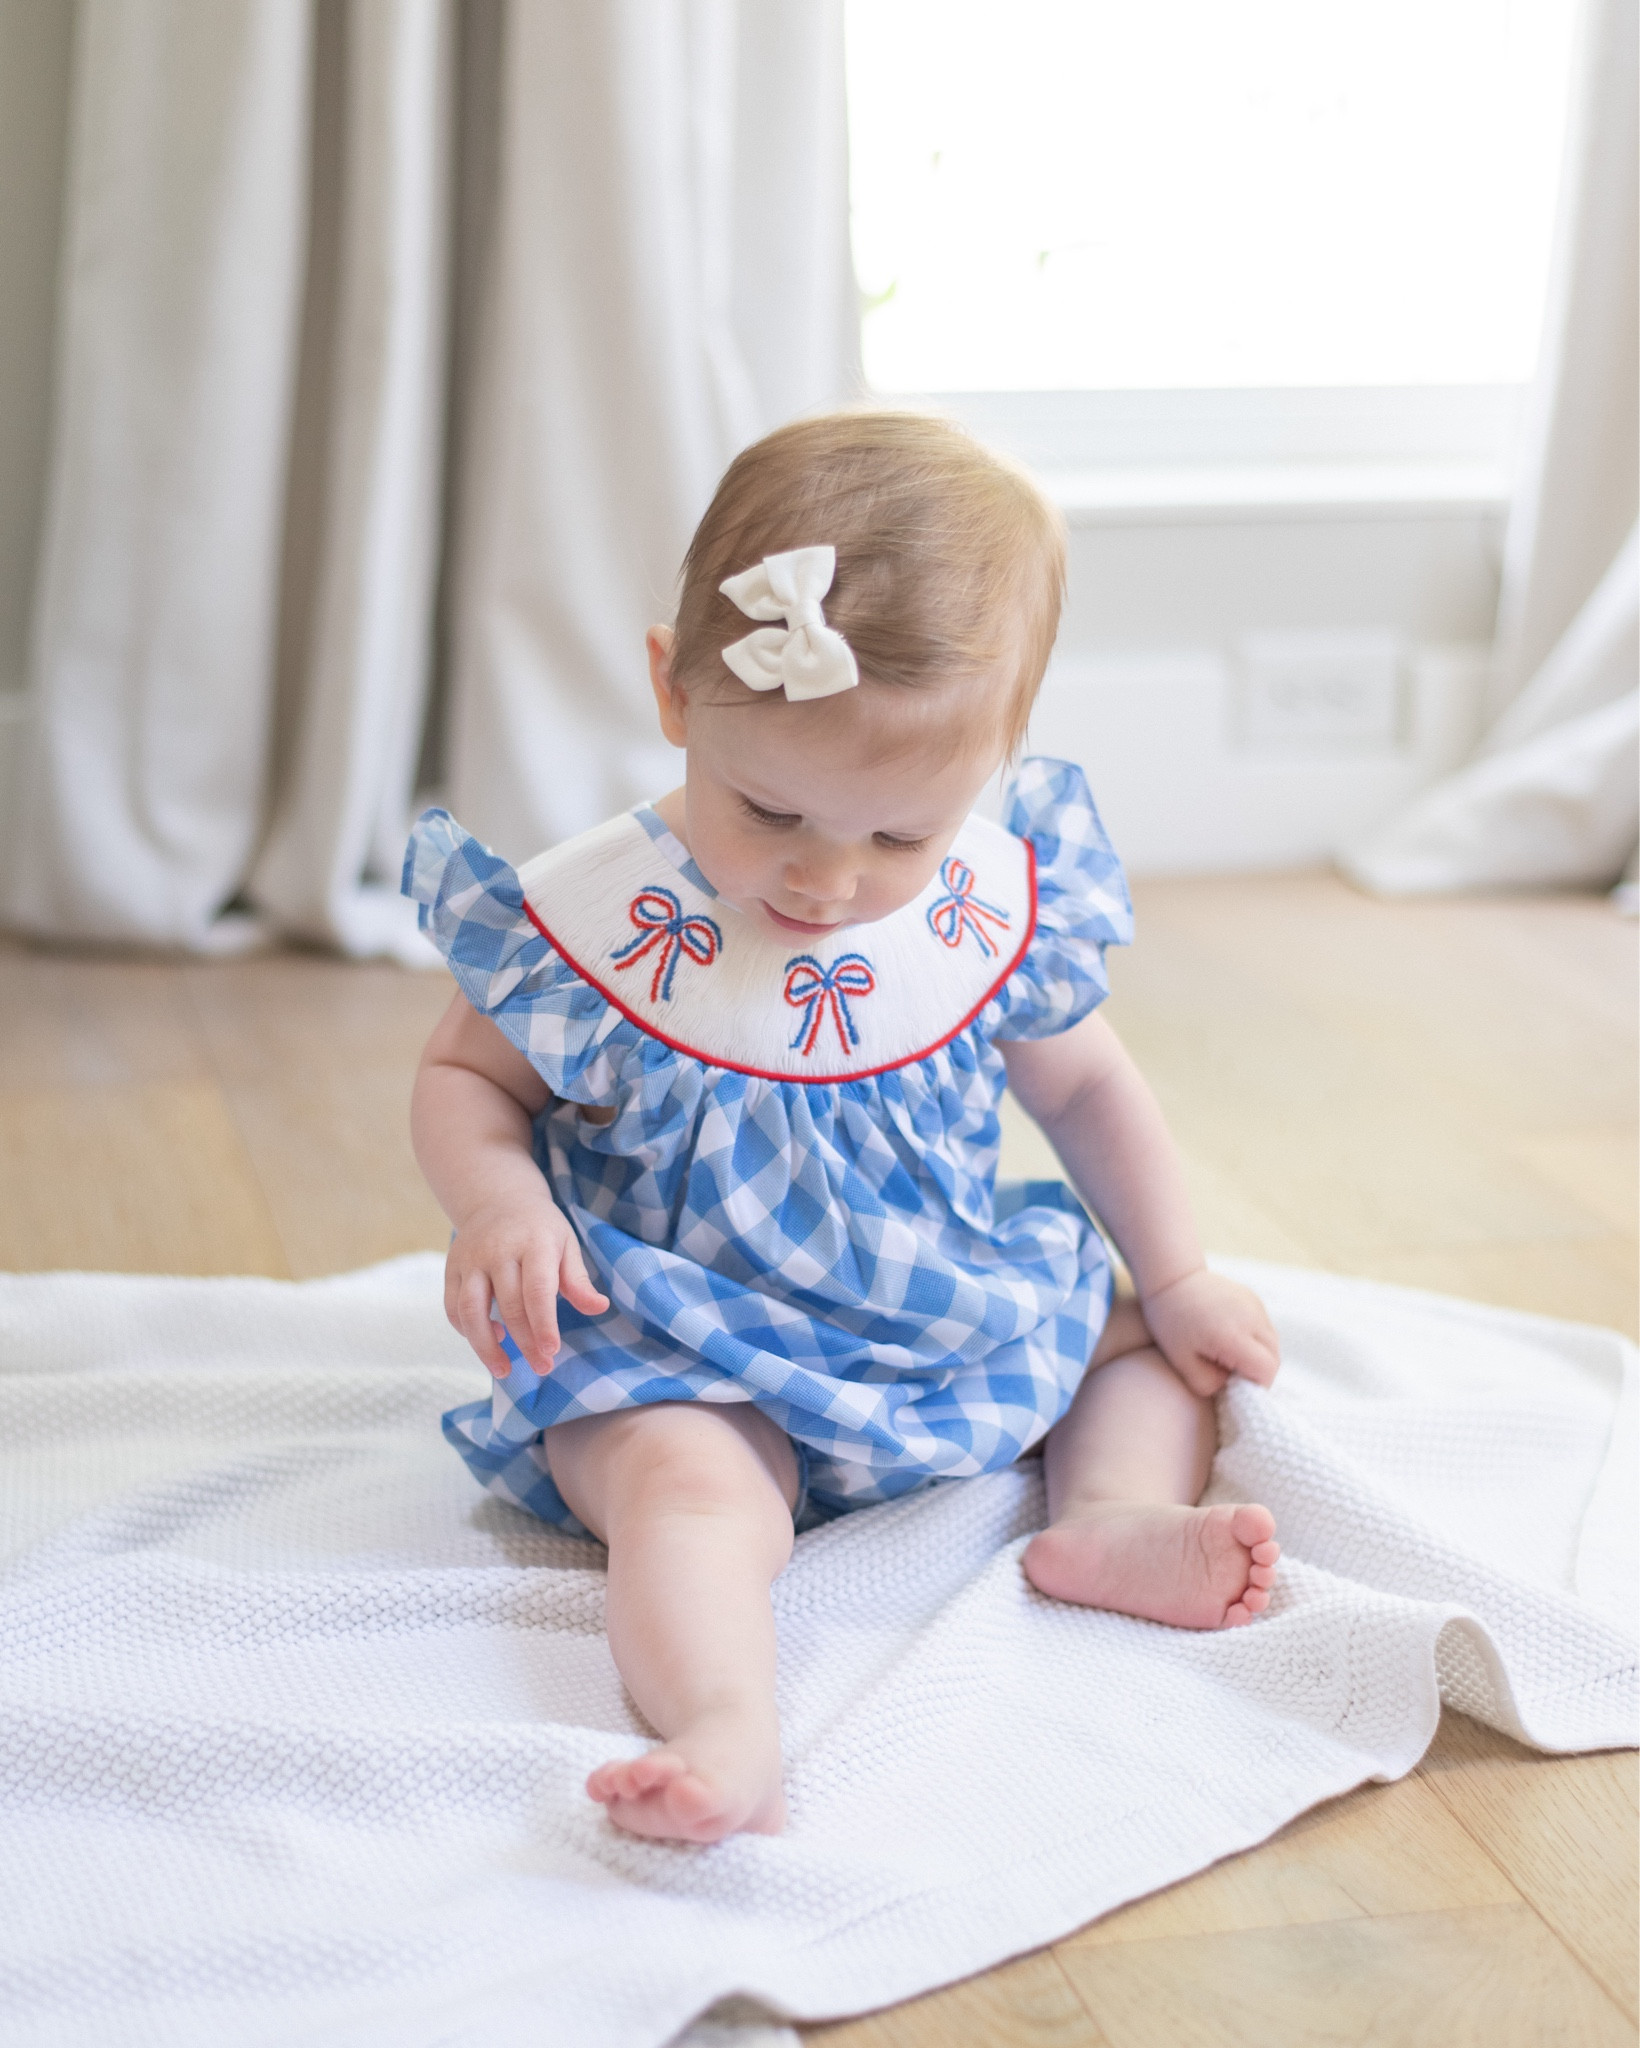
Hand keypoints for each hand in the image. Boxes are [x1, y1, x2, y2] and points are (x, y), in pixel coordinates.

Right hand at [444, 1188, 608, 1378]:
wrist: (498, 1198)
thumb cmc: (540, 1228)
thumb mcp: (566, 1244)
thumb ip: (578, 1279)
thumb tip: (599, 1308)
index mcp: (533, 1243)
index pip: (537, 1290)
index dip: (544, 1324)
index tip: (551, 1351)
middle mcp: (498, 1250)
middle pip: (508, 1305)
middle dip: (525, 1342)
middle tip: (542, 1367)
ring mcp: (470, 1259)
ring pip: (471, 1311)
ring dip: (485, 1346)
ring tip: (503, 1370)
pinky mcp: (451, 1268)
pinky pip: (453, 1307)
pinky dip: (466, 1331)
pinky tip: (490, 1338)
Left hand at [1140, 1267, 1279, 1396]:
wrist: (1171, 1279)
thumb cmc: (1171, 1323)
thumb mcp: (1182, 1363)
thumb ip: (1209, 1384)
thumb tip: (1232, 1388)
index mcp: (1233, 1335)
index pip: (1267, 1369)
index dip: (1257, 1384)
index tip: (1237, 1386)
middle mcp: (1251, 1318)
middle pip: (1274, 1356)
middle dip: (1259, 1371)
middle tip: (1233, 1374)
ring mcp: (1255, 1305)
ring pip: (1273, 1342)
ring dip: (1259, 1354)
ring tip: (1231, 1355)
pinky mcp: (1253, 1298)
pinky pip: (1265, 1327)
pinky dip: (1256, 1338)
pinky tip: (1231, 1337)